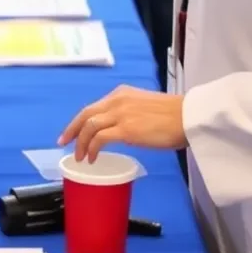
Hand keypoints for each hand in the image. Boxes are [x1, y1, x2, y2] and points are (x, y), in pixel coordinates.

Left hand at [59, 86, 187, 161]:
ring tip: (80, 157)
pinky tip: (92, 158)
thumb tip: (124, 128)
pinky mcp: (126, 129)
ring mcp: (120, 114)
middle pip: (85, 114)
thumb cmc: (173, 116)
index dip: (80, 120)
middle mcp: (117, 100)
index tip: (72, 131)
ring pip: (89, 126)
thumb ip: (130, 113)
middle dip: (72, 129)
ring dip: (81, 142)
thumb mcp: (145, 107)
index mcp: (121, 94)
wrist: (188, 117)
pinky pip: (100, 139)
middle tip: (63, 142)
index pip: (94, 107)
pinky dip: (92, 148)